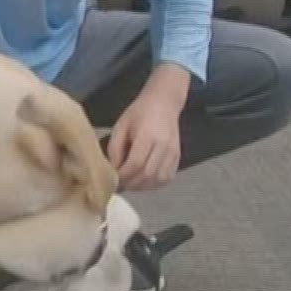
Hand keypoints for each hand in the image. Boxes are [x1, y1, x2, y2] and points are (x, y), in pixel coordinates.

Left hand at [107, 65, 189, 192]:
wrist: (164, 103)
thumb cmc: (139, 113)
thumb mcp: (121, 126)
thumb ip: (115, 148)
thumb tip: (113, 170)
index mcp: (148, 135)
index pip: (136, 163)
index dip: (123, 175)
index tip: (114, 179)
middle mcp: (163, 145)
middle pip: (148, 174)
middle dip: (132, 183)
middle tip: (121, 185)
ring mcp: (173, 152)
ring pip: (158, 179)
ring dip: (143, 186)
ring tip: (131, 184)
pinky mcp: (177, 156)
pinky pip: (167, 177)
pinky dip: (155, 184)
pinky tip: (144, 182)